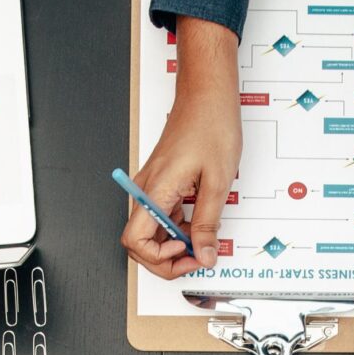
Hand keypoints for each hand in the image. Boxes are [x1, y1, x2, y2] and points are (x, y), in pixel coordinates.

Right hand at [123, 16, 241, 276]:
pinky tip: (199, 222)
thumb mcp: (217, 181)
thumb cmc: (211, 126)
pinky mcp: (159, 182)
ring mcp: (150, 186)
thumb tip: (203, 254)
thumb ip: (208, 223)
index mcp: (156, 190)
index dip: (159, 259)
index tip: (187, 257)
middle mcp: (146, 189)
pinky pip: (160, 215)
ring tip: (202, 239)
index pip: (136, 242)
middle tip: (197, 256)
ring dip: (173, 243)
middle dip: (166, 258)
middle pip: (139, 242)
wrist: (206, 95)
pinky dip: (177, 227)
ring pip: (151, 230)